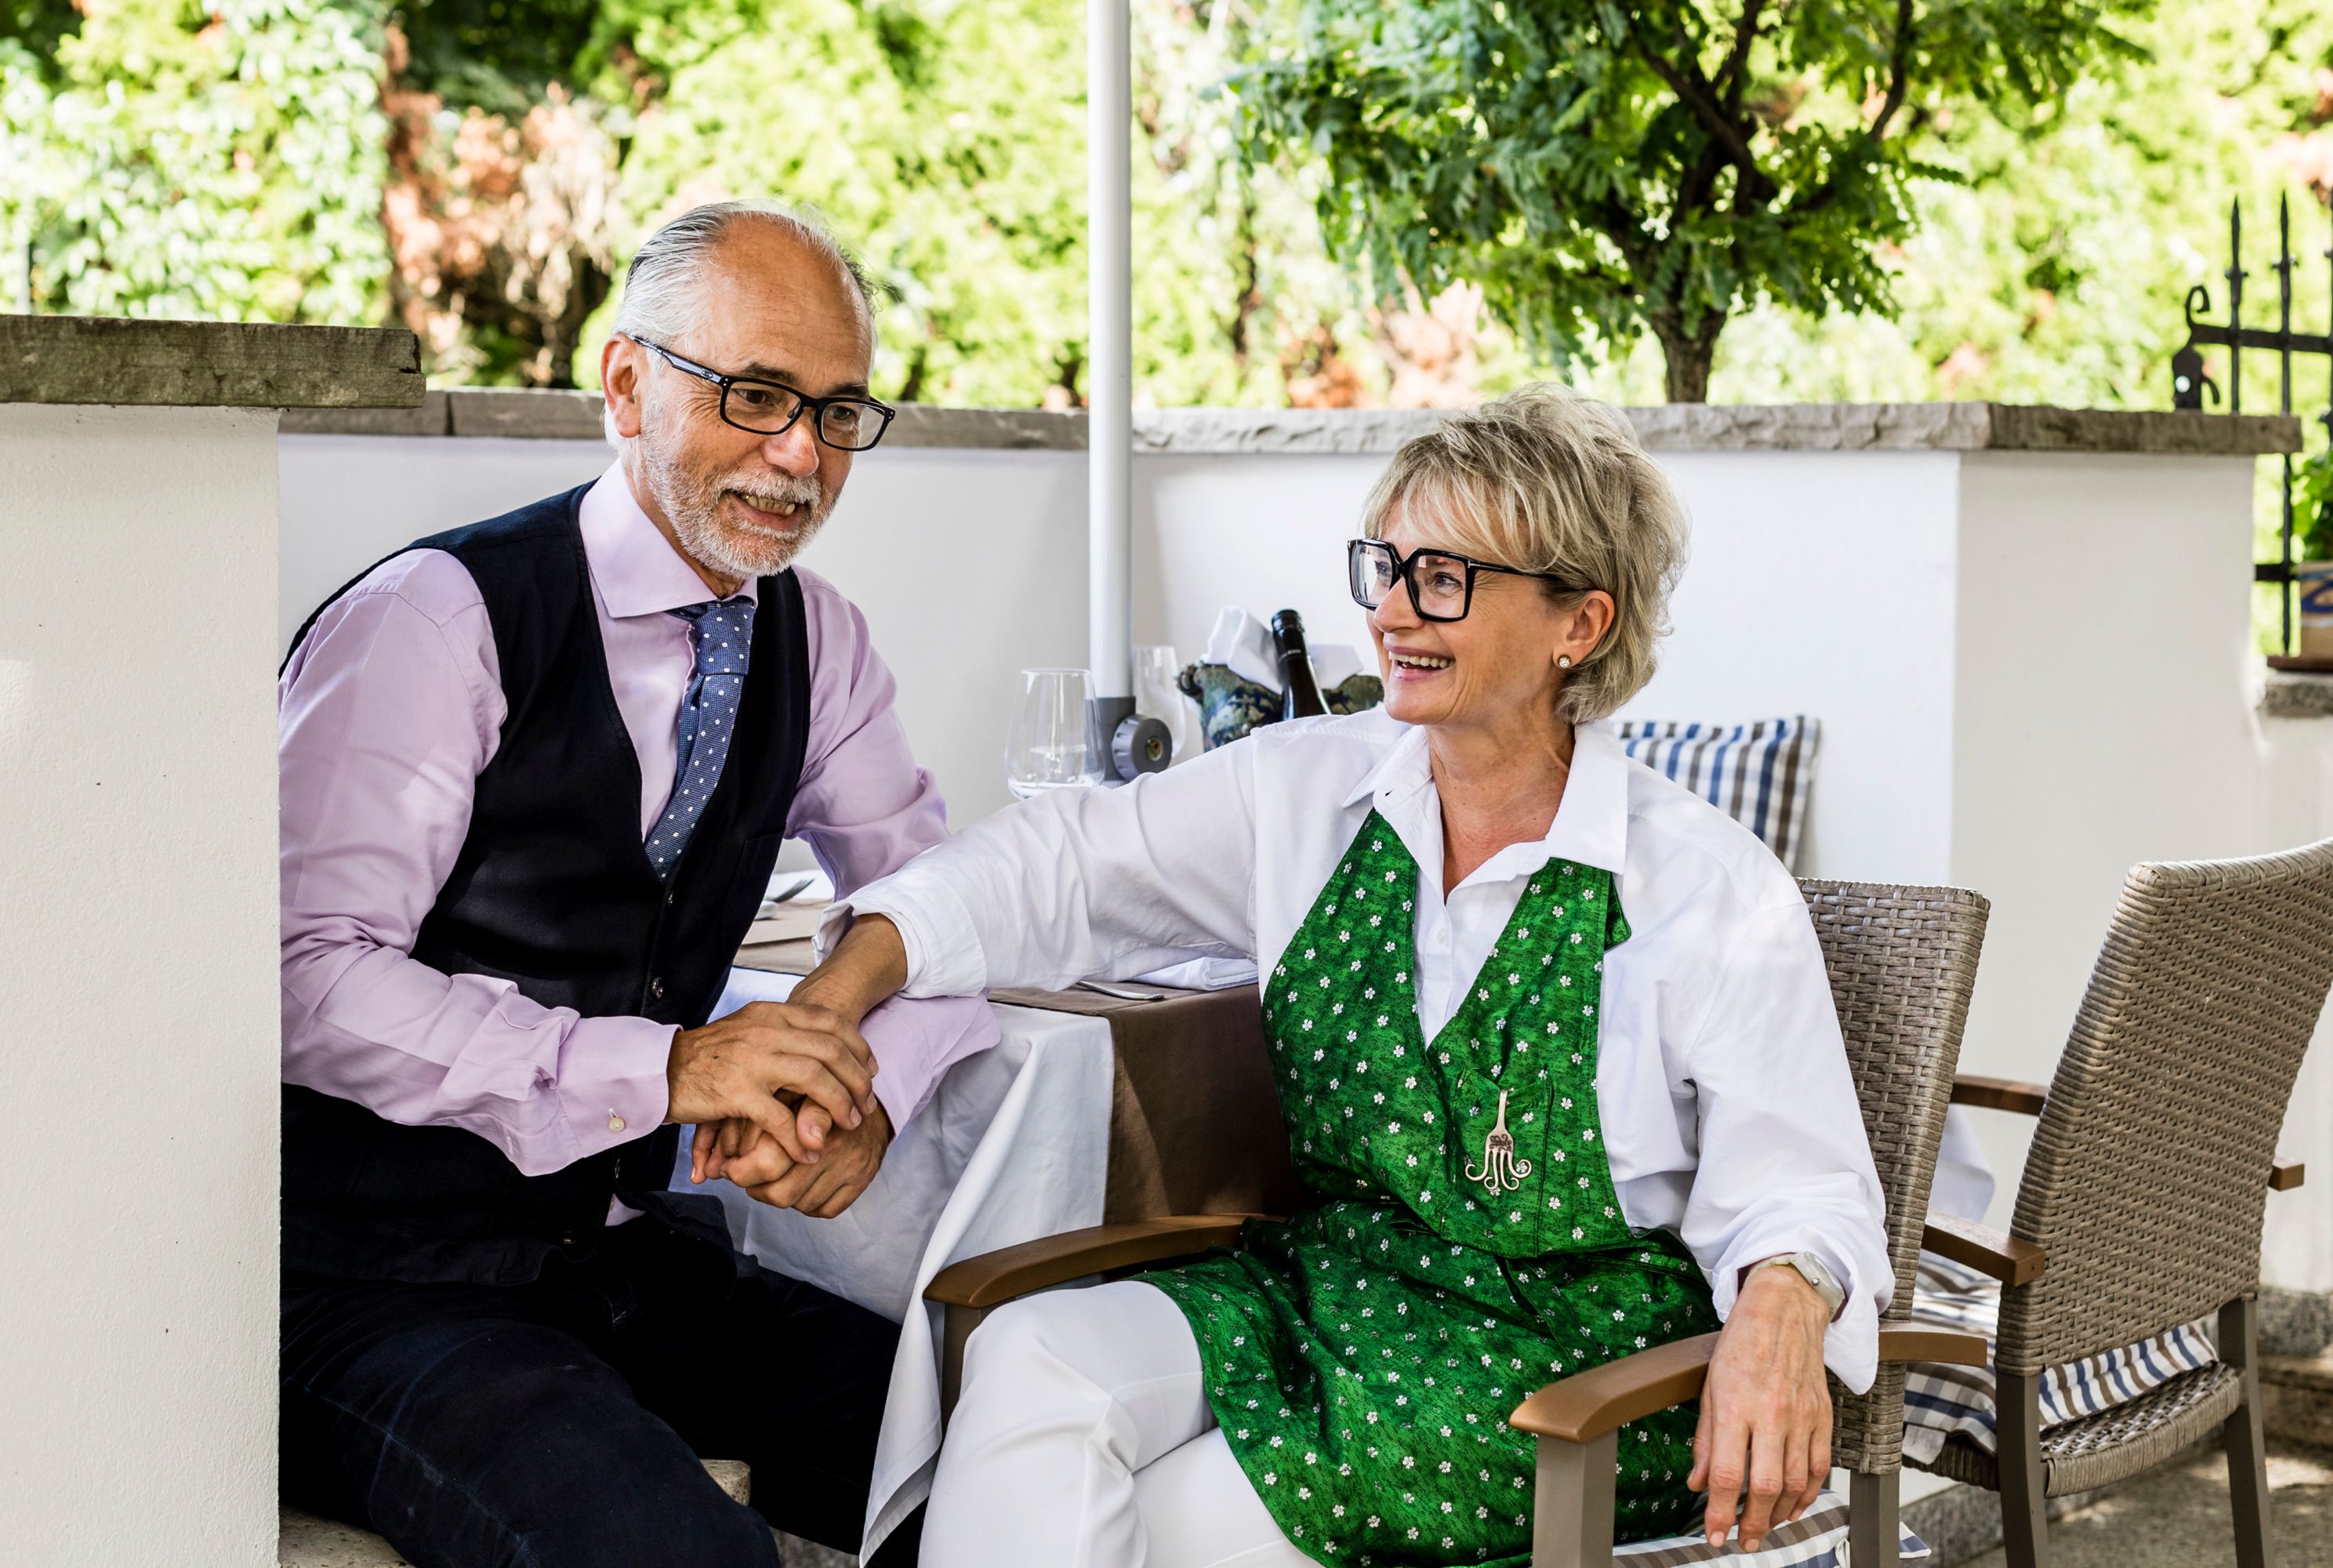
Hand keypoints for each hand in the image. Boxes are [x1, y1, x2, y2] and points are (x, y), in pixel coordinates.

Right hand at [666, 999, 878, 1168]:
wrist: (662, 1070)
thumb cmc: (707, 1056)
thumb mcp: (748, 1030)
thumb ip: (784, 1033)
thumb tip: (824, 1045)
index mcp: (771, 1015)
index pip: (830, 1022)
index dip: (858, 1047)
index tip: (870, 1069)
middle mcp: (765, 1032)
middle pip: (831, 1051)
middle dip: (857, 1081)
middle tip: (866, 1104)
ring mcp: (751, 1061)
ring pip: (814, 1079)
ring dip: (839, 1105)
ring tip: (848, 1125)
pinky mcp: (737, 1092)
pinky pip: (780, 1118)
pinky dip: (799, 1138)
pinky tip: (808, 1151)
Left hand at [732, 1097, 892, 1216]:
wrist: (864, 1097)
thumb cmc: (816, 1095)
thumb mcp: (789, 1092)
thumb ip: (764, 1120)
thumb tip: (735, 1156)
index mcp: (811, 1121)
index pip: (767, 1164)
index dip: (741, 1171)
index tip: (729, 1167)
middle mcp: (834, 1147)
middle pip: (780, 1193)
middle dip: (758, 1189)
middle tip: (749, 1177)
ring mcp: (851, 1166)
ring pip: (800, 1204)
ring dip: (783, 1195)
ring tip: (775, 1177)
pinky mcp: (862, 1180)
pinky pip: (825, 1209)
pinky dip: (809, 1203)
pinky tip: (802, 1185)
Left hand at [1689, 1263, 1833, 1551]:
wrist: (1785, 1308)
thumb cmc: (1741, 1343)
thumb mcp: (1709, 1386)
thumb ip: (1704, 1439)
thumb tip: (1698, 1483)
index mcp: (1735, 1405)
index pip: (1728, 1474)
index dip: (1720, 1513)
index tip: (1715, 1535)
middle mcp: (1771, 1414)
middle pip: (1765, 1487)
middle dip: (1753, 1524)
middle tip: (1743, 1542)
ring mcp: (1802, 1417)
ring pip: (1796, 1483)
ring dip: (1780, 1515)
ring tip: (1765, 1529)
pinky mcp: (1823, 1417)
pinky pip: (1819, 1467)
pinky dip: (1808, 1495)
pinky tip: (1793, 1507)